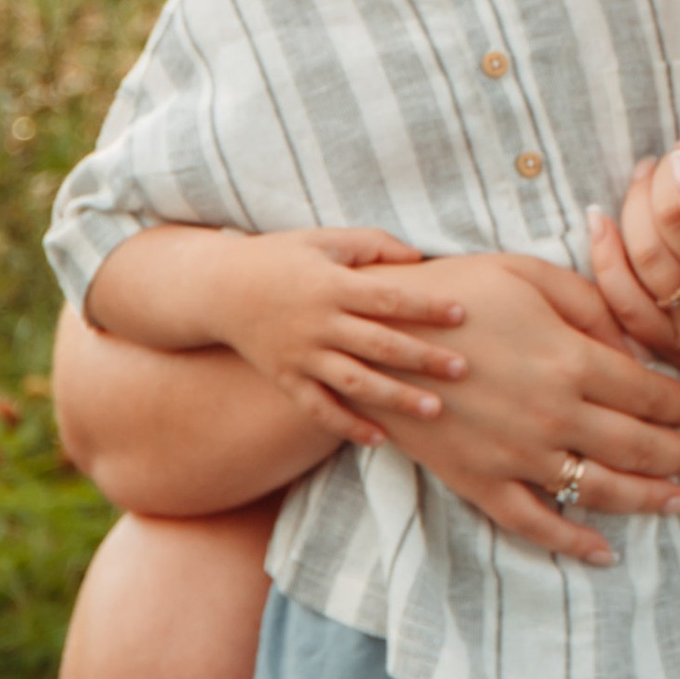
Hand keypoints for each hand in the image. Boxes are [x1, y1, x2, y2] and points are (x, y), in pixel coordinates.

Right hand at [186, 228, 473, 449]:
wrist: (217, 289)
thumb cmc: (281, 258)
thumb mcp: (324, 240)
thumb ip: (373, 245)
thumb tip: (420, 258)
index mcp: (330, 286)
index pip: (387, 299)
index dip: (425, 307)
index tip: (461, 314)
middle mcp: (317, 324)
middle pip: (379, 345)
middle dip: (422, 358)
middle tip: (462, 369)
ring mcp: (300, 356)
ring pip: (354, 382)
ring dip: (395, 398)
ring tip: (435, 410)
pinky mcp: (286, 380)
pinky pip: (319, 409)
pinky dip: (348, 426)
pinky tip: (381, 438)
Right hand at [400, 248, 679, 567]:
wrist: (375, 334)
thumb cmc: (457, 291)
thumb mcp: (530, 274)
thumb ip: (593, 306)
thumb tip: (636, 348)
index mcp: (570, 360)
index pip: (649, 394)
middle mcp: (552, 415)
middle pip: (637, 447)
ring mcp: (516, 455)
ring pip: (598, 490)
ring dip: (647, 500)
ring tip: (679, 502)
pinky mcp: (479, 481)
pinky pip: (535, 523)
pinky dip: (572, 543)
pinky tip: (604, 551)